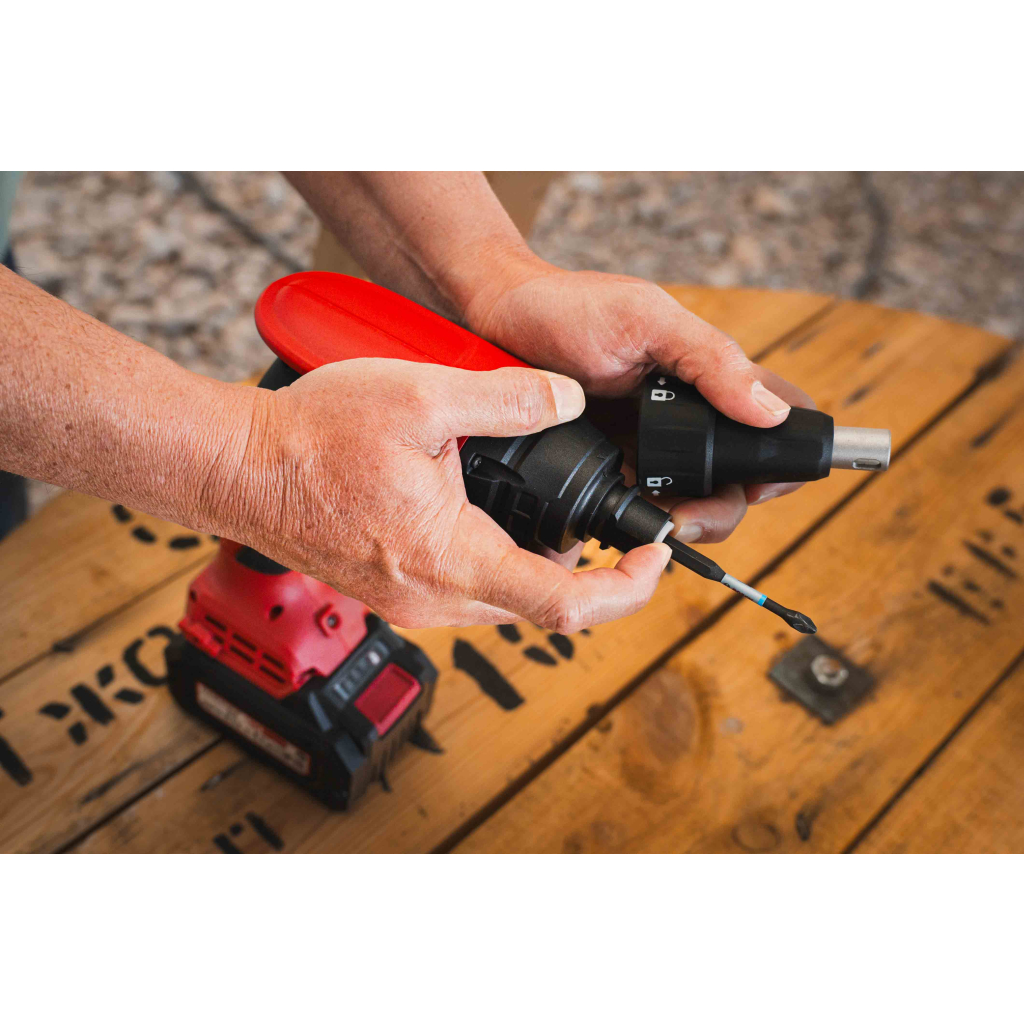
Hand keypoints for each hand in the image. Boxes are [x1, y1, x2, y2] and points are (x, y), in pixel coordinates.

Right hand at [227, 358, 670, 629]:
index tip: (654, 558)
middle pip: (540, 606)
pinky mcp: (393, 593)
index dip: (626, 588)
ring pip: (503, 599)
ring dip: (537, 564)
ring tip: (548, 509)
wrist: (239, 467)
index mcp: (452, 557)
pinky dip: (495, 561)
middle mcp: (434, 597)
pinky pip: (465, 590)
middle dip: (586, 569)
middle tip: (605, 519)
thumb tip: (568, 400)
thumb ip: (509, 398)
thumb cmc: (313, 438)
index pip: (565, 605)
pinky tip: (489, 514)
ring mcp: (411, 603)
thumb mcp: (422, 398)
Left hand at [462, 263, 814, 543]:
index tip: (751, 486)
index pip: (777, 424)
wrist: (492, 320)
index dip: (778, 463)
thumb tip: (770, 413)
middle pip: (733, 483)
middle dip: (718, 511)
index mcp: (709, 379)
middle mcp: (683, 418)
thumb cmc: (567, 305)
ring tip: (649, 519)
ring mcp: (645, 446)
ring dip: (677, 521)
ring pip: (687, 504)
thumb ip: (710, 360)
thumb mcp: (647, 320)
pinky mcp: (606, 466)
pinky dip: (635, 520)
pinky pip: (635, 506)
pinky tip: (618, 517)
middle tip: (682, 519)